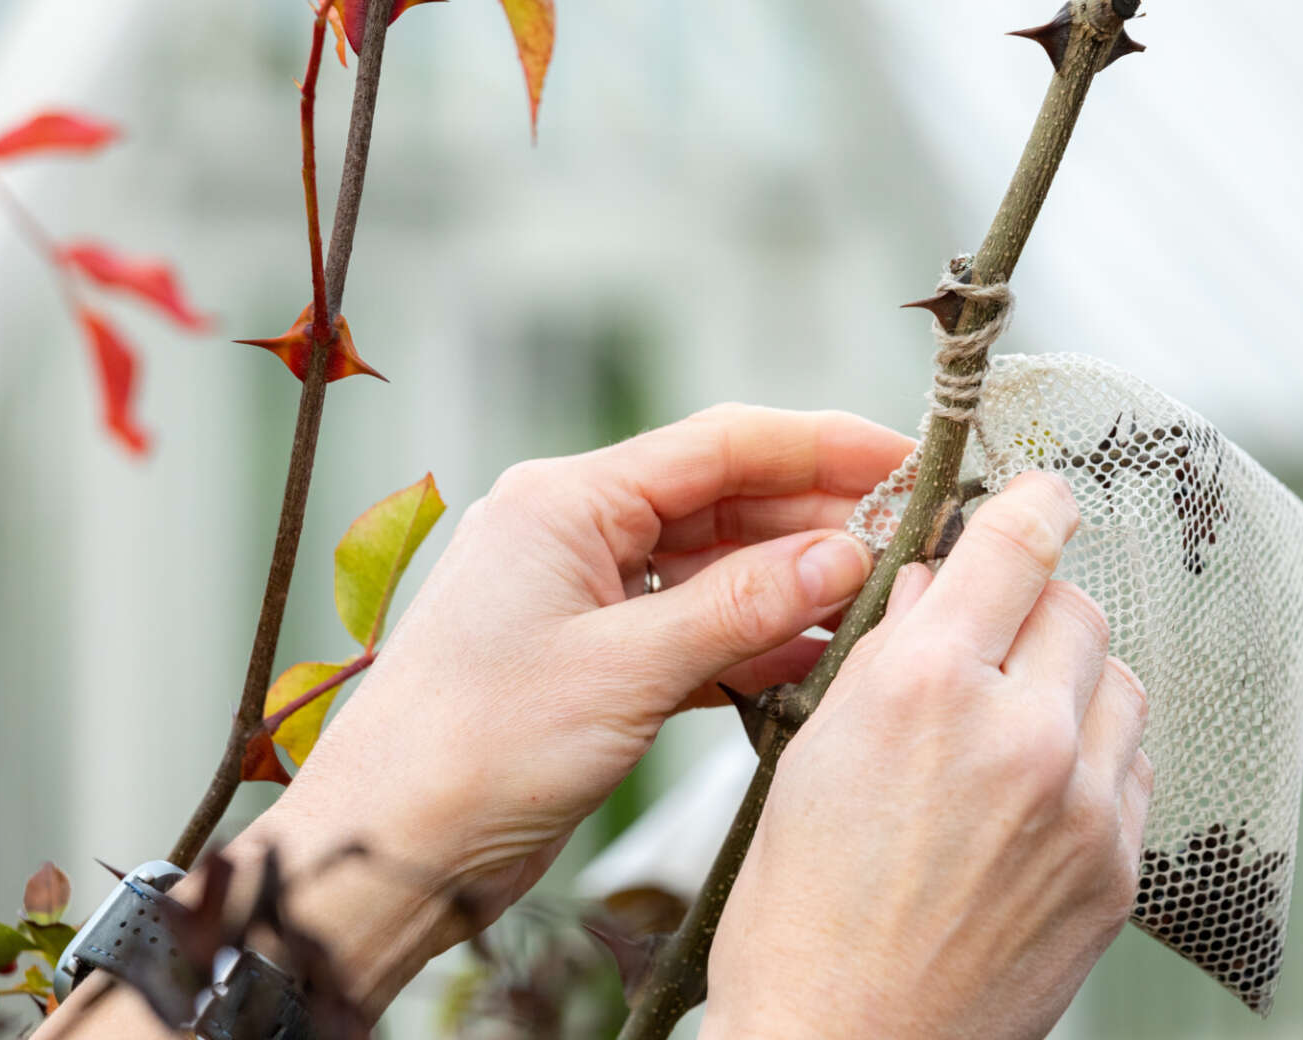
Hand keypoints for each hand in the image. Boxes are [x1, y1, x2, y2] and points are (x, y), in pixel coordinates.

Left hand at [222, 405, 909, 1011]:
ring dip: (794, 586)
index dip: (822, 447)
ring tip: (885, 601)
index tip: (906, 460)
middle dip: (819, 521)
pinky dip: (756, 645)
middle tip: (915, 542)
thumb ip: (740, 609)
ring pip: (718, 571)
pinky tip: (821, 659)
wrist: (388, 857)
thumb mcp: (622, 673)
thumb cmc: (470, 753)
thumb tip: (844, 555)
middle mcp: (577, 535)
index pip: (720, 445)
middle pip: (727, 503)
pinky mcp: (599, 663)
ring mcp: (588, 600)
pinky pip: (698, 632)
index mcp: (565, 502)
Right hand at [705, 472, 1153, 1039]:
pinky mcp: (1117, 870)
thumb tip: (937, 590)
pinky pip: (1134, 768)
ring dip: (1073, 680)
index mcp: (926, 690)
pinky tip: (1039, 790)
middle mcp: (1020, 736)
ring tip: (1015, 722)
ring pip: (1119, 685)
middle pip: (1076, 610)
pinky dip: (1095, 757)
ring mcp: (1082, 807)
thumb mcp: (814, 756)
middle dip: (1035, 608)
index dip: (1031, 506)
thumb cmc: (801, 920)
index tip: (1043, 496)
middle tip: (995, 636)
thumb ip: (887, 657)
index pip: (1014, 549)